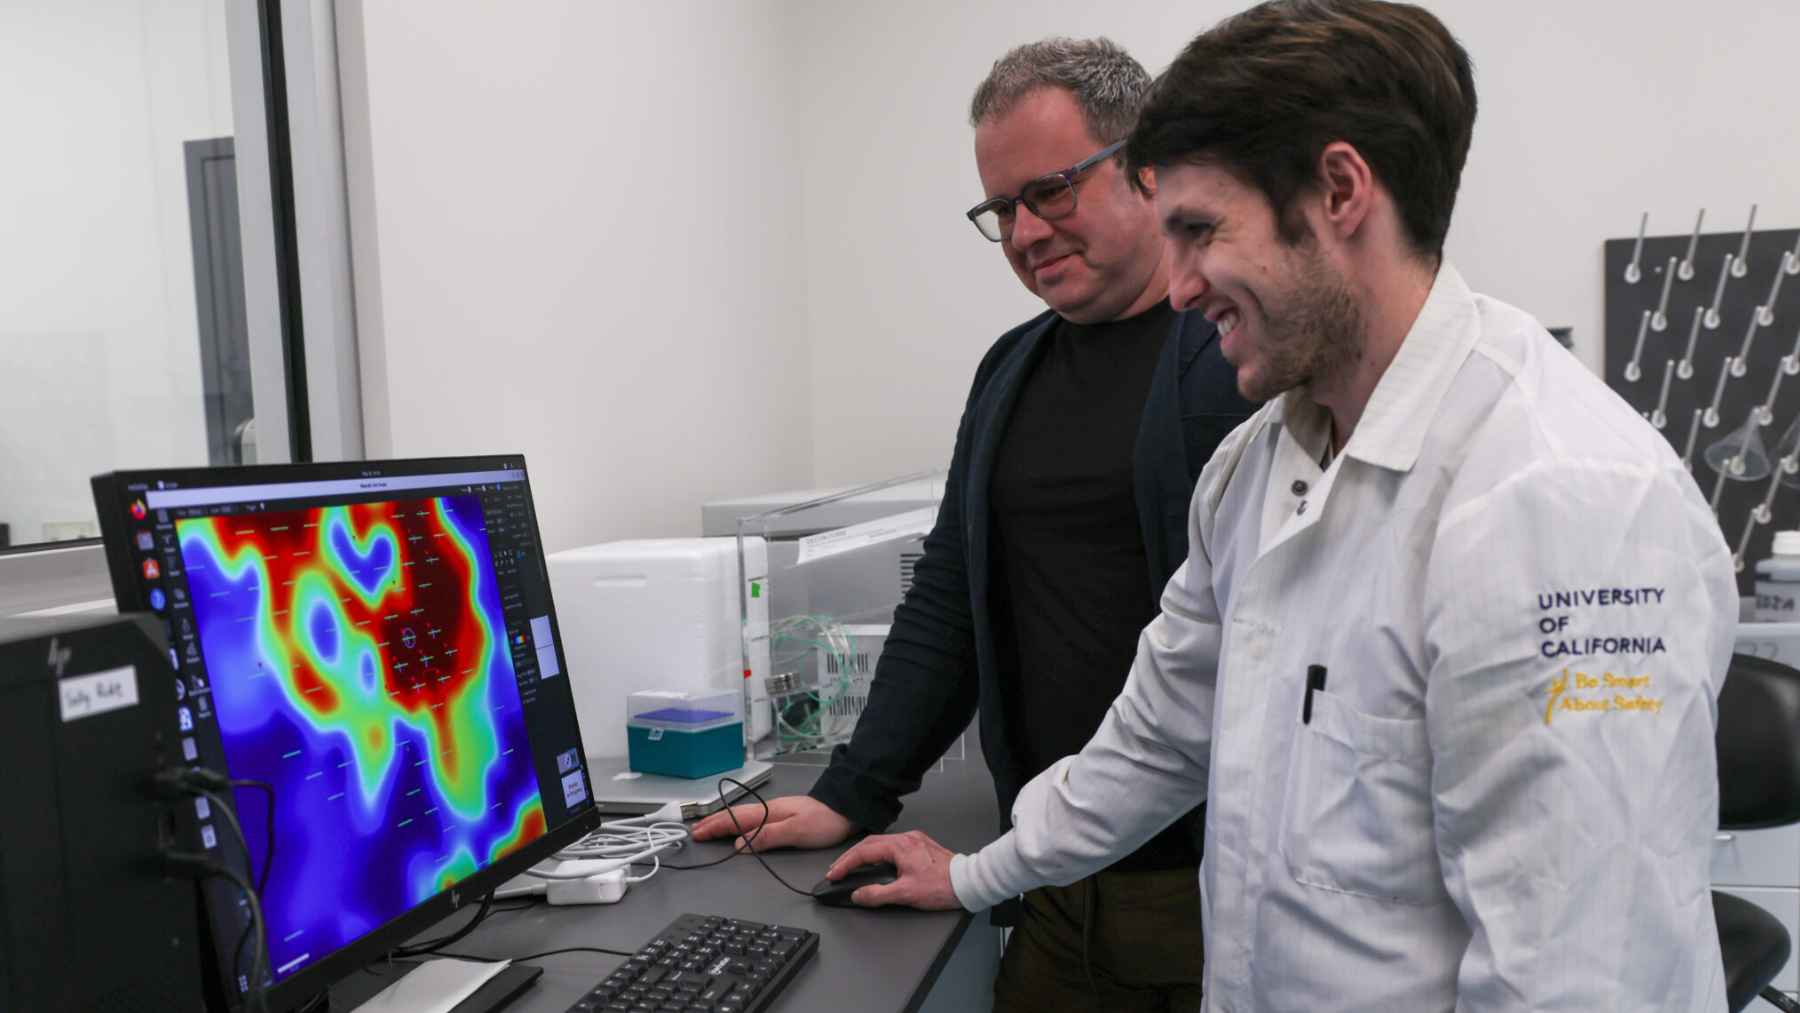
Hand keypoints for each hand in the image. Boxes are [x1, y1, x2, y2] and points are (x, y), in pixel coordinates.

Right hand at [689, 794, 853, 851]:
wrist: (846, 809)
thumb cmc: (824, 821)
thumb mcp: (796, 831)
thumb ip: (767, 836)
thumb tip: (739, 845)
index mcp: (769, 812)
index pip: (735, 820)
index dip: (715, 827)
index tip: (698, 833)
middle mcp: (769, 810)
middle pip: (735, 816)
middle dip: (714, 823)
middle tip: (696, 831)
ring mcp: (776, 811)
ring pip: (743, 816)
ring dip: (724, 822)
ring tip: (710, 828)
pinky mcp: (784, 816)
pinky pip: (752, 819)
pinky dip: (738, 823)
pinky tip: (739, 827)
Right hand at [825, 830, 961, 909]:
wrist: (967, 883)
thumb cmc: (941, 887)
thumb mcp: (905, 894)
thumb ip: (877, 894)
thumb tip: (858, 894)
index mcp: (899, 846)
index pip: (864, 853)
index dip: (845, 864)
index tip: (833, 874)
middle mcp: (906, 838)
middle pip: (870, 844)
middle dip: (851, 857)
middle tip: (837, 870)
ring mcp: (914, 840)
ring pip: (881, 843)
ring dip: (864, 854)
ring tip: (852, 865)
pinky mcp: (921, 846)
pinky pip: (892, 845)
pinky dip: (878, 853)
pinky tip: (876, 861)